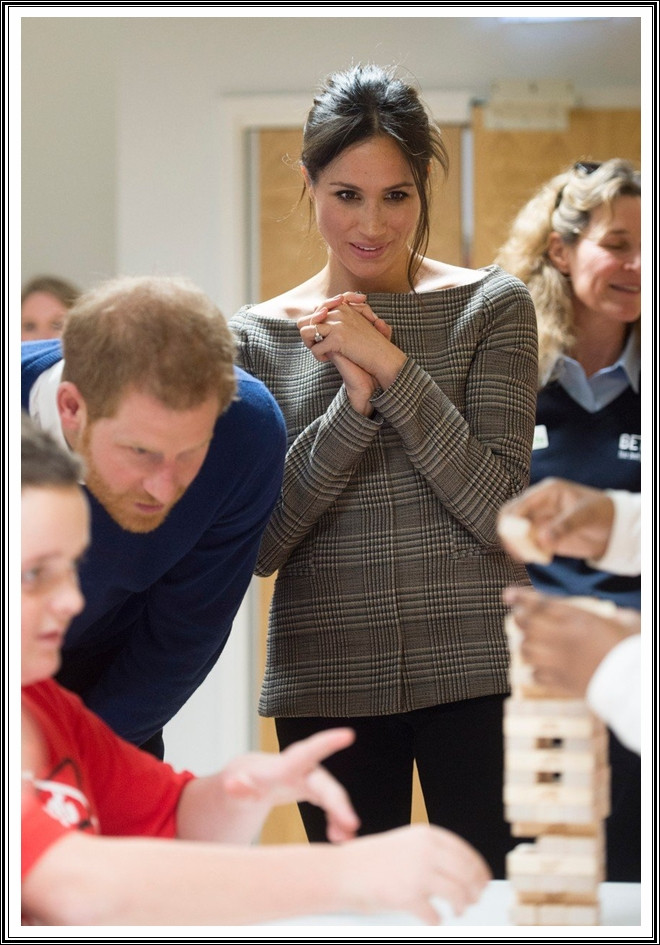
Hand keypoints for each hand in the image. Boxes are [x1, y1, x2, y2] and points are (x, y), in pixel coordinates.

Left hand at [220, 727, 358, 841]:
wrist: (252, 780)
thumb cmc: (244, 780)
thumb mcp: (235, 787)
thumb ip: (236, 786)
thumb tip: (232, 784)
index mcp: (285, 766)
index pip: (306, 752)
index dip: (327, 743)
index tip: (348, 734)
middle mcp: (305, 770)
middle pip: (326, 785)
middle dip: (338, 803)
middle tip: (352, 824)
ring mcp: (313, 781)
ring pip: (333, 797)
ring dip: (341, 817)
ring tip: (346, 840)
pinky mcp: (317, 792)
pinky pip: (331, 807)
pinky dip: (336, 822)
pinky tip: (338, 837)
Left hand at [299, 294, 404, 389]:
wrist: (384, 357)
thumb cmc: (371, 344)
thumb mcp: (357, 325)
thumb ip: (341, 318)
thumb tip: (318, 312)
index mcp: (343, 307)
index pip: (317, 309)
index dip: (315, 322)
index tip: (323, 335)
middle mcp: (339, 312)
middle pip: (306, 320)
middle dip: (309, 334)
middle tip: (318, 344)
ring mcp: (338, 324)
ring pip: (306, 331)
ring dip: (309, 344)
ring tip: (321, 351)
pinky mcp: (338, 338)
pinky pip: (316, 348)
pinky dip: (319, 356)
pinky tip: (328, 359)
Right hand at [336, 824, 490, 924]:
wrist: (342, 871)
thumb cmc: (371, 860)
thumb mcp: (405, 844)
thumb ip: (431, 852)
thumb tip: (463, 872)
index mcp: (426, 835)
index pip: (465, 852)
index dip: (479, 869)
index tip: (483, 880)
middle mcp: (425, 851)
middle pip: (467, 873)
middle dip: (476, 889)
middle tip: (474, 899)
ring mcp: (417, 873)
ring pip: (457, 894)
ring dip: (462, 905)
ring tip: (458, 910)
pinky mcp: (407, 896)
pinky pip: (434, 915)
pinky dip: (437, 921)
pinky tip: (434, 920)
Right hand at [498, 478, 614, 561]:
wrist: (614, 528)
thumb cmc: (602, 513)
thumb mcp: (585, 516)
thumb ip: (564, 526)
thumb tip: (542, 540)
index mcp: (547, 492)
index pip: (520, 503)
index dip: (513, 519)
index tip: (514, 536)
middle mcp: (539, 505)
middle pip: (511, 517)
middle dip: (509, 533)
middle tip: (514, 549)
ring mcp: (540, 521)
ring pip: (516, 533)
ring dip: (516, 545)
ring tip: (525, 557)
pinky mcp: (544, 537)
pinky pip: (527, 545)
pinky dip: (527, 553)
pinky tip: (535, 559)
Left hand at [502, 585, 639, 696]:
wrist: (635, 683)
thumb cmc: (633, 649)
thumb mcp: (625, 621)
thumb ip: (610, 614)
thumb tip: (611, 613)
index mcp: (578, 619)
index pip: (540, 603)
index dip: (520, 598)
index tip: (508, 595)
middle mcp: (563, 638)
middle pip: (527, 625)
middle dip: (519, 619)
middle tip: (520, 618)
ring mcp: (559, 661)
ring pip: (526, 650)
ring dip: (526, 645)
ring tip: (531, 644)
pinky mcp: (561, 682)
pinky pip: (535, 675)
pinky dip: (534, 671)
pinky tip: (540, 669)